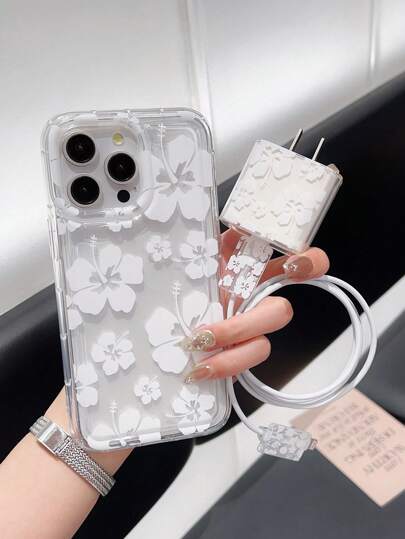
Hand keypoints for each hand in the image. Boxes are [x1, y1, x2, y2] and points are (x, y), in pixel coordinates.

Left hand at [183, 229, 329, 382]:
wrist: (167, 312)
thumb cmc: (187, 276)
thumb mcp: (200, 252)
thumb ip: (214, 239)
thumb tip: (219, 220)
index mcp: (254, 270)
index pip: (301, 261)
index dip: (309, 263)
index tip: (293, 266)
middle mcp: (258, 299)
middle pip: (282, 313)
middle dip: (246, 325)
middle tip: (208, 332)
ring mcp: (251, 330)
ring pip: (263, 346)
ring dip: (229, 353)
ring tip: (195, 350)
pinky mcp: (240, 355)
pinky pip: (243, 366)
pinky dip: (221, 367)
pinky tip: (196, 370)